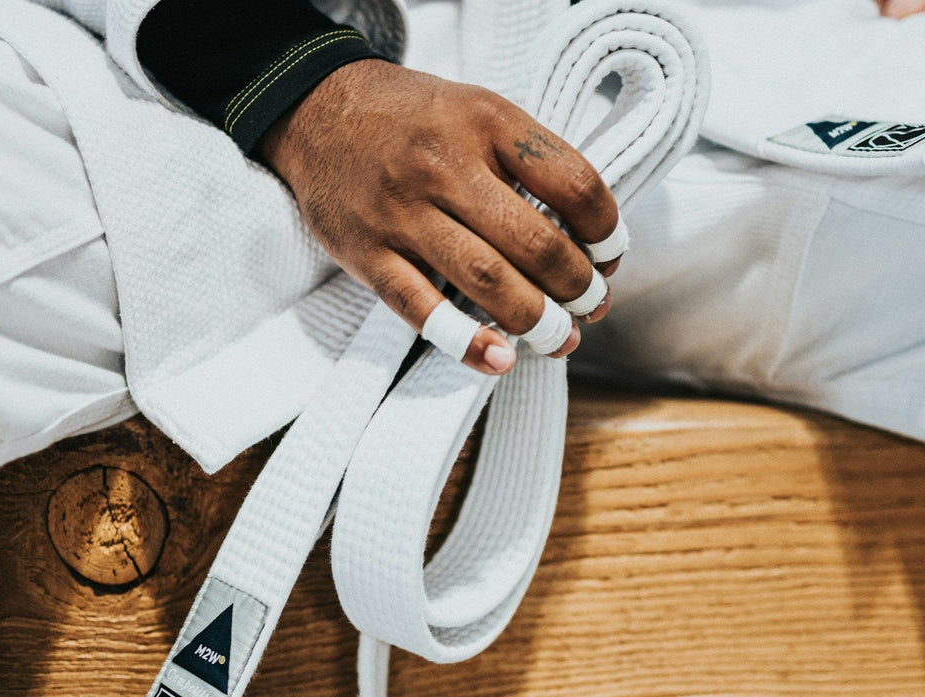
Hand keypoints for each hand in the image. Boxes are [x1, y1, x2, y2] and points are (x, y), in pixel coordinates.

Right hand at [260, 59, 619, 375]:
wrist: (314, 109)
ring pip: (485, 280)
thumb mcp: (476, 108)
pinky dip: (465, 342)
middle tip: (594, 306)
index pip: (572, 182)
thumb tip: (583, 235)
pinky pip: (421, 308)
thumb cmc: (412, 118)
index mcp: (485, 121)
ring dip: (536, 321)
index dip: (606, 230)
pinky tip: (498, 360)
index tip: (611, 256)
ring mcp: (401, 212)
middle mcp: (443, 164)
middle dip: (577, 287)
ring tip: (561, 338)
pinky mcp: (365, 253)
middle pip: (534, 242)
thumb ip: (525, 160)